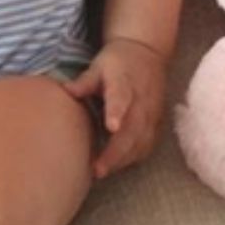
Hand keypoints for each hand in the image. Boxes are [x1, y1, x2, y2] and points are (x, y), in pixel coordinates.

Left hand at [62, 37, 167, 179]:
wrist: (147, 53)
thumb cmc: (117, 62)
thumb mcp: (100, 65)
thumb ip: (85, 81)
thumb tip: (67, 90)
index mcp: (125, 83)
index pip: (121, 98)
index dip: (117, 112)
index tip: (111, 127)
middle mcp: (142, 101)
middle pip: (132, 130)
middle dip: (116, 152)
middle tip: (97, 169)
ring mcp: (152, 114)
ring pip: (140, 142)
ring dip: (122, 159)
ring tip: (101, 172)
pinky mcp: (156, 123)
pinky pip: (146, 145)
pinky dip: (132, 158)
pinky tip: (117, 166)